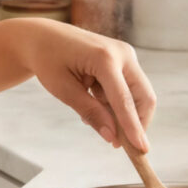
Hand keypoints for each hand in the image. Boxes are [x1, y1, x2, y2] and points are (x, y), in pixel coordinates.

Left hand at [16, 19, 155, 152]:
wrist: (43, 37)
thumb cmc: (48, 61)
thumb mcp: (64, 90)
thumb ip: (90, 112)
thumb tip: (112, 137)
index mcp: (104, 58)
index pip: (124, 100)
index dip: (133, 127)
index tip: (141, 150)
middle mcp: (122, 53)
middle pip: (144, 97)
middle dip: (137, 123)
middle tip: (122, 146)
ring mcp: (125, 55)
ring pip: (138, 95)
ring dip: (123, 113)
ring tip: (90, 111)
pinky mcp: (124, 60)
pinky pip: (128, 89)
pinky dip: (116, 103)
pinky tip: (92, 99)